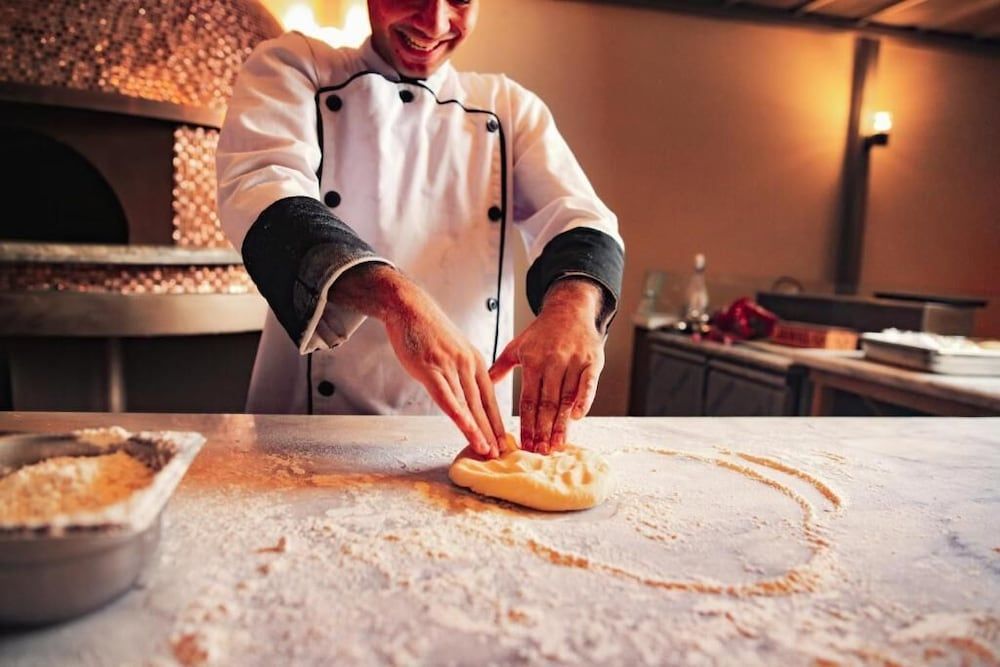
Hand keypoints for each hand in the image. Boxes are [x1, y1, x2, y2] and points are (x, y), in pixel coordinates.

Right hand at [330, 264, 504, 457]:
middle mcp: (467, 365)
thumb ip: (461, 370)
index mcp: (475, 361)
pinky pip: (447, 397)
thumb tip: (464, 392)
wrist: (409, 307)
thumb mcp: (453, 349)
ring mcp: (450, 366)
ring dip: (478, 429)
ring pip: (468, 404)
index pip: (490, 397)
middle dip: (492, 431)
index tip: (502, 440)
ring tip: (486, 450)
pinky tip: (466, 429)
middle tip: (500, 454)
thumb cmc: (427, 331)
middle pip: (482, 404)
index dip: (496, 421)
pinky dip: (458, 415)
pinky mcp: (431, 368)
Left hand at [489, 279, 604, 453]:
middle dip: (542, 430)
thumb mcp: (517, 346)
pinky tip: (578, 418)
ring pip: (567, 398)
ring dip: (562, 423)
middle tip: (539, 451)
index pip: (528, 399)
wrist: (570, 310)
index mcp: (532, 361)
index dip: (526, 423)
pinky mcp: (592, 361)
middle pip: (547, 403)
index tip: (524, 443)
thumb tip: (482, 384)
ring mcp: (573, 362)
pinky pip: (589, 384)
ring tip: (557, 445)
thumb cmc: (542, 332)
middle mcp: (552, 362)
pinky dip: (585, 401)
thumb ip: (501, 367)